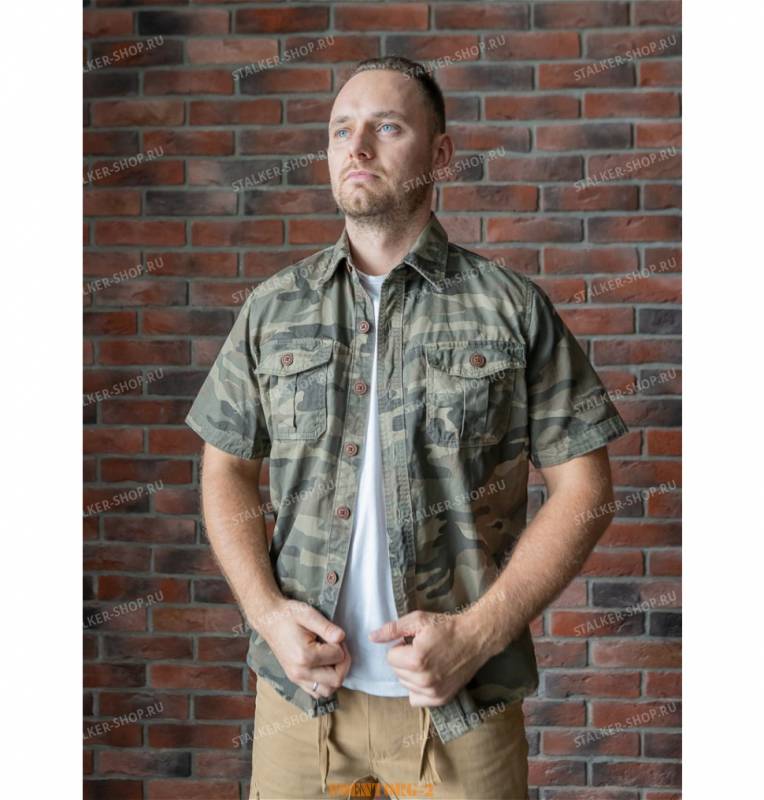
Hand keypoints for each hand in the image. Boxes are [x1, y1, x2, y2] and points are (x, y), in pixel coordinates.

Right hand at [257, 598, 351, 698]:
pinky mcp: (295, 679)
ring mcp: (296, 679)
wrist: (269, 620)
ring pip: (328, 691)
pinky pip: (316, 692)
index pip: (338, 657)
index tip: (334, 635)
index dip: (342, 645)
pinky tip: (324, 666)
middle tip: (337, 647)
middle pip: (336, 680)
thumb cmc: (288, 615)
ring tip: (332, 657)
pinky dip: (325, 683)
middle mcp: (300, 672)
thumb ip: (327, 627)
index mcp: (305, 656)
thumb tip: (342, 637)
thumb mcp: (308, 614)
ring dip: (336, 675)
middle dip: (343, 663)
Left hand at [369, 610, 490, 705]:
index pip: (390, 657)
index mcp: (416, 660)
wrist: (475, 639)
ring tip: (428, 660)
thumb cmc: (446, 627)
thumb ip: (392, 629)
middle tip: (422, 649)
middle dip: (404, 660)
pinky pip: (416, 699)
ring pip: (405, 684)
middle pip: (397, 672)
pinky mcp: (441, 699)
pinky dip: (418, 689)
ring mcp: (434, 692)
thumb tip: (372, 637)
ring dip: (411, 673)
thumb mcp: (418, 620)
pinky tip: (429, 675)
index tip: (415, 641)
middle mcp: (424, 680)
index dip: (400, 646)